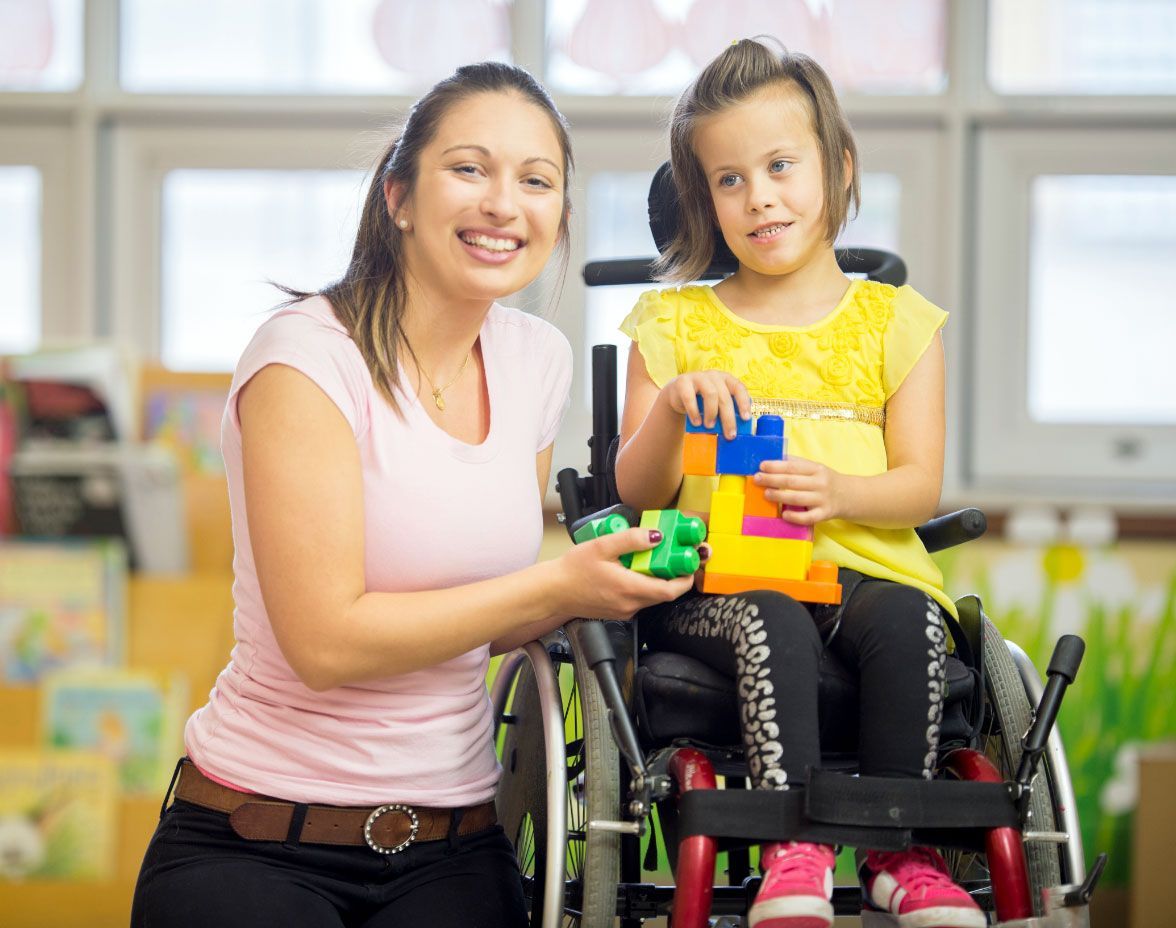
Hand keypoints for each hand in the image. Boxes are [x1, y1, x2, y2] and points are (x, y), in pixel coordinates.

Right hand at [551, 528, 695, 619]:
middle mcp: (630, 605)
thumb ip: (630, 540)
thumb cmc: (573, 570)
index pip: (670, 591)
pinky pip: (639, 599)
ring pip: (652, 597)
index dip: (685, 579)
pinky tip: (636, 570)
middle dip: (675, 576)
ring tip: (658, 559)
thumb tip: (656, 536)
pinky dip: (645, 585)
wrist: (552, 592)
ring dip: (659, 580)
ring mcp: (624, 611)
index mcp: (629, 589)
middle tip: (679, 557)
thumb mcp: (602, 546)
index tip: (691, 563)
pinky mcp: (618, 611)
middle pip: (663, 594)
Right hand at [662, 371, 751, 439]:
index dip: (744, 403)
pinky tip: (696, 422)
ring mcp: (698, 377)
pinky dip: (694, 412)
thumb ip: (725, 411)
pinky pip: (690, 397)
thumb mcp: (716, 404)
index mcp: (726, 379)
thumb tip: (734, 430)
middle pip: (724, 396)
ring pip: (711, 394)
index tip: (746, 418)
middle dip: (728, 417)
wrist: (677, 394)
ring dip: (712, 413)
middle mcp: (713, 375)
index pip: (738, 388)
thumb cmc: (701, 401)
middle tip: (729, 434)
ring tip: (710, 427)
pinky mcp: (683, 383)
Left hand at [753, 457, 846, 523]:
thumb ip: (796, 464)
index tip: (762, 466)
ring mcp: (823, 499)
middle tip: (757, 479)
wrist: (848, 495)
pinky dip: (795, 516)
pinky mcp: (824, 514)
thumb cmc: (824, 480)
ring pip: (798, 498)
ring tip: (766, 494)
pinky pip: (808, 517)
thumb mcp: (814, 468)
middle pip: (793, 482)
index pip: (793, 466)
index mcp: (816, 469)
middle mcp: (820, 483)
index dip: (776, 466)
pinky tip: (784, 514)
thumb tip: (772, 460)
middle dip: (772, 480)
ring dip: (780, 496)